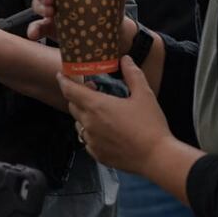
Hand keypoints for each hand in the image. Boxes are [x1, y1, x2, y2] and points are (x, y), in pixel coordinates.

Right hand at [27, 0, 136, 44]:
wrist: (110, 36)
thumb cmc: (110, 12)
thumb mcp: (116, 0)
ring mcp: (54, 9)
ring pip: (38, 4)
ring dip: (40, 7)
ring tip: (50, 14)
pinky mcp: (51, 27)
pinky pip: (38, 26)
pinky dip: (34, 30)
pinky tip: (34, 34)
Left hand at [58, 56, 173, 174]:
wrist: (156, 157)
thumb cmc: (150, 124)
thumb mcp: (144, 94)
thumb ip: (132, 74)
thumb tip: (125, 59)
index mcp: (97, 106)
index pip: (70, 91)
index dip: (64, 81)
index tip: (61, 75)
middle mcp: (89, 124)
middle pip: (73, 106)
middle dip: (77, 96)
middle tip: (92, 90)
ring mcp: (91, 141)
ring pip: (79, 124)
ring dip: (84, 115)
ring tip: (100, 111)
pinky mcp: (97, 154)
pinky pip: (87, 140)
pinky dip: (91, 132)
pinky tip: (106, 131)